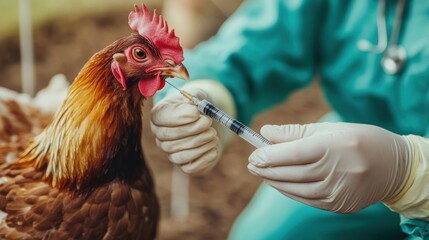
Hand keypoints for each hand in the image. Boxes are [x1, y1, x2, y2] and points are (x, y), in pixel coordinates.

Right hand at [150, 87, 221, 173]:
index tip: (196, 113)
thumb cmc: (198, 108)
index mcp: (159, 115)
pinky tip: (214, 148)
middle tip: (209, 123)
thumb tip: (195, 112)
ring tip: (213, 134)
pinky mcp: (183, 165)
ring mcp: (170, 152)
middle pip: (170, 137)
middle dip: (193, 130)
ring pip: (180, 154)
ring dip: (200, 143)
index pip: (160, 117)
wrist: (207, 124)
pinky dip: (204, 158)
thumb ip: (194, 100)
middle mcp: (160, 136)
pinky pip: (191, 167)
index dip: (179, 116)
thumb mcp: (196, 97)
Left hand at [247, 123, 412, 212]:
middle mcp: (335, 170)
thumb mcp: (328, 128)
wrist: (394, 167)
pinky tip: (280, 183)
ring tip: (261, 173)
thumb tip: (265, 133)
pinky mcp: (339, 205)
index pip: (292, 153)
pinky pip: (306, 199)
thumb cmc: (357, 140)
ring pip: (296, 189)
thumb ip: (294, 132)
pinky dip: (290, 191)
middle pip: (291, 172)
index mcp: (332, 146)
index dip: (269, 155)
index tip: (253, 154)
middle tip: (252, 164)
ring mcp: (338, 191)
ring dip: (275, 181)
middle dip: (266, 169)